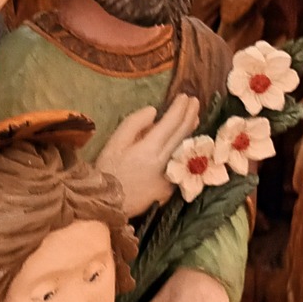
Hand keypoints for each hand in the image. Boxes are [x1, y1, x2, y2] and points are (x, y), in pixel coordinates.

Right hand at [96, 96, 200, 216]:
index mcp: (149, 149)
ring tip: (194, 117)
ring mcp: (170, 176)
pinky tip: (184, 141)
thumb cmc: (108, 171)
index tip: (185, 96)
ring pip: (185, 148)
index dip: (180, 108)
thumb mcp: (114, 143)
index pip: (172, 123)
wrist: (108, 205)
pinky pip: (180, 163)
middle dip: (190, 114)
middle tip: (195, 101)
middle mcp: (164, 162)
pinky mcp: (170, 187)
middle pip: (183, 134)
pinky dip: (184, 148)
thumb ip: (134, 123)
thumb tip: (154, 111)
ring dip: (191, 130)